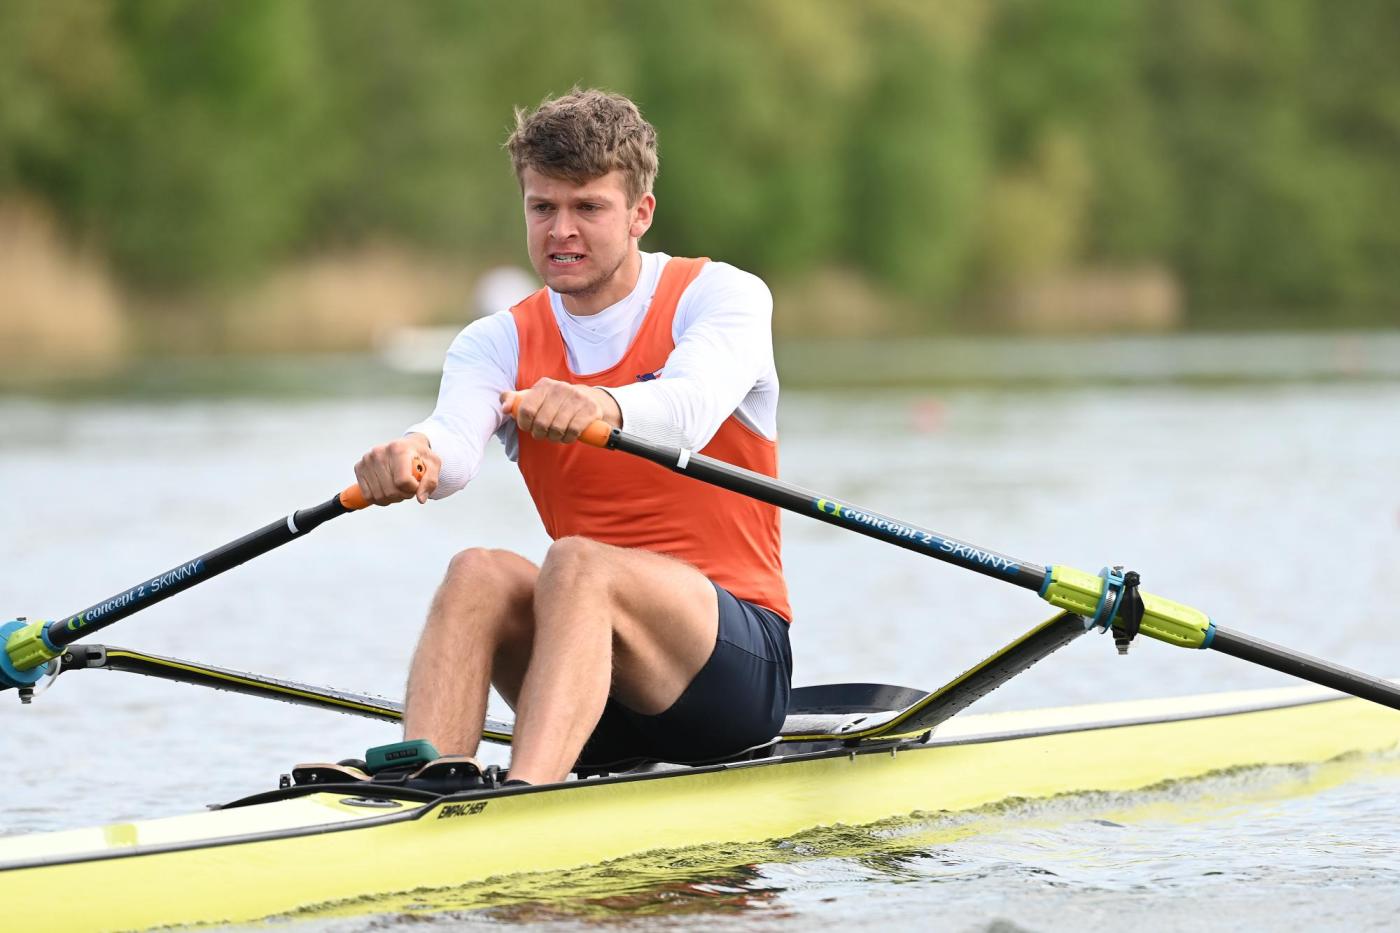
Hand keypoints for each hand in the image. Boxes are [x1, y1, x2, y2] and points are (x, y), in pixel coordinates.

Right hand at [354, 433, 440, 504]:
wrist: (407, 446)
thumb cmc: (420, 455)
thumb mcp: (433, 464)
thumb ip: (430, 481)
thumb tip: (421, 498)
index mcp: (398, 449)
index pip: (403, 481)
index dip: (413, 489)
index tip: (417, 485)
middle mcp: (379, 452)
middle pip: (391, 490)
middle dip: (403, 495)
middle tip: (409, 488)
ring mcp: (367, 460)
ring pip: (378, 495)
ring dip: (392, 498)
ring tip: (399, 488)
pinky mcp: (359, 467)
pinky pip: (368, 495)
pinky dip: (379, 499)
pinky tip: (388, 490)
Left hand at [504, 378, 620, 443]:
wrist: (589, 399)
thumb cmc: (555, 402)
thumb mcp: (534, 398)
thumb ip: (514, 401)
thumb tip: (504, 408)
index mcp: (544, 385)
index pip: (526, 409)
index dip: (525, 424)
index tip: (529, 428)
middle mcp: (560, 388)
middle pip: (542, 422)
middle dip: (540, 433)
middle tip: (543, 434)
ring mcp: (577, 397)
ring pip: (557, 428)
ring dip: (554, 437)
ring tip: (556, 435)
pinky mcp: (590, 409)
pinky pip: (573, 430)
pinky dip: (568, 438)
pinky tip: (567, 436)